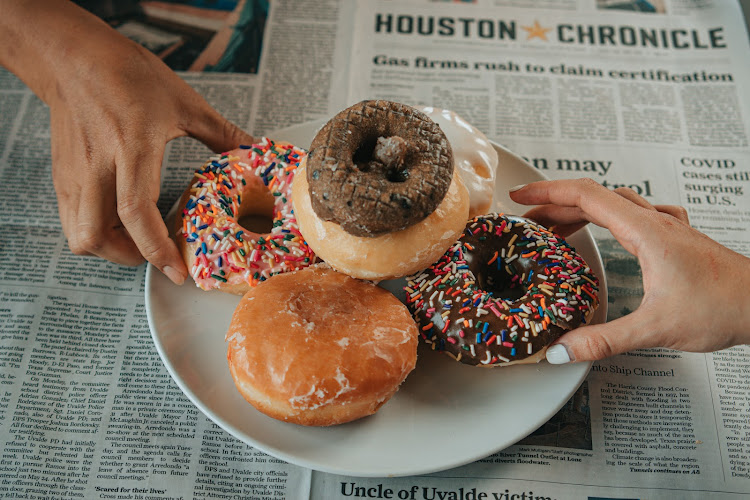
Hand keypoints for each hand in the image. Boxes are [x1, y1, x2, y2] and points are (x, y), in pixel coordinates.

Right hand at [0, 1, 254, 283]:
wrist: (74, 57)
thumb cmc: (125, 73)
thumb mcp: (184, 103)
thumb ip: (222, 133)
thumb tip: (253, 149)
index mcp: (131, 147)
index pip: (137, 213)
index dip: (157, 249)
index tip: (177, 271)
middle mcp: (97, 166)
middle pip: (96, 236)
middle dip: (129, 259)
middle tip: (156, 256)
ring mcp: (74, 173)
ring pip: (77, 234)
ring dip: (108, 248)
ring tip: (137, 240)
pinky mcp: (62, 174)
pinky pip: (70, 218)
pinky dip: (93, 230)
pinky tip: (116, 220)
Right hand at [509, 178, 749, 362]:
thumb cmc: (726, 306)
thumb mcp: (657, 327)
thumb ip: (604, 339)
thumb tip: (562, 349)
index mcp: (645, 231)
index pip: (585, 195)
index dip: (547, 192)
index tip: (520, 197)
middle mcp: (655, 222)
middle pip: (594, 198)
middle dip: (554, 205)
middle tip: (527, 222)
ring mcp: (667, 228)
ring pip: (614, 205)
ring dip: (580, 211)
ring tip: (557, 228)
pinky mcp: (676, 240)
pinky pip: (634, 215)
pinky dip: (608, 218)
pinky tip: (611, 232)